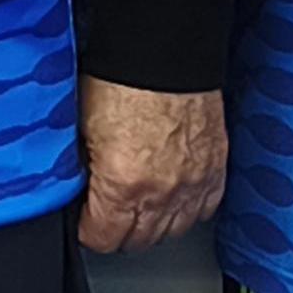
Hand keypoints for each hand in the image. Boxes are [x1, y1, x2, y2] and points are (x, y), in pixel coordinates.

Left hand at [79, 78, 227, 253]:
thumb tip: (77, 183)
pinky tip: (173, 199)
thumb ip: (81, 166)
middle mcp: (162, 192)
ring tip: (139, 209)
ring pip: (173, 231)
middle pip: (139, 241)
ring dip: (154, 225)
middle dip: (119, 232)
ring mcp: (193, 183)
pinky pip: (204, 209)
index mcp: (123, 184)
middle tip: (108, 216)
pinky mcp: (215, 168)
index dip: (88, 231)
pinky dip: (187, 209)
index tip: (85, 221)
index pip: (103, 239)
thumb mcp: (81, 127)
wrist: (165, 51)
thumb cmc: (123, 79)